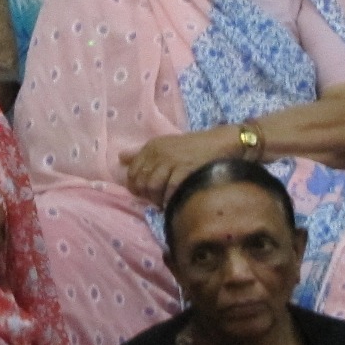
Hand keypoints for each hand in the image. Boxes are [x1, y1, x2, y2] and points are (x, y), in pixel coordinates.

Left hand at [119, 129, 237, 207]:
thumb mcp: (166, 147)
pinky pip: (170, 192)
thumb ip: (142, 154)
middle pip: (141, 183)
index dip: (138, 188)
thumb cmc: (194, 148)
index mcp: (152, 147)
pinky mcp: (185, 170)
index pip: (132, 173)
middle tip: (161, 199)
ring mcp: (172, 161)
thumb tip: (121, 158)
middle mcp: (159, 153)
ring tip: (169, 201)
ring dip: (160, 199)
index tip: (149, 193)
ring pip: (152, 188)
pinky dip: (172, 200)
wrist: (224, 144)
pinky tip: (178, 200)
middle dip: (148, 196)